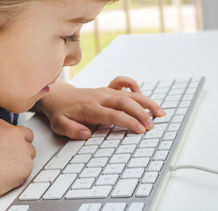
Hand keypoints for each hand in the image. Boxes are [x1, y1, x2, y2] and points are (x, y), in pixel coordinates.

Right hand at [0, 119, 35, 202]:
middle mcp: (14, 134)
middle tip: (10, 156)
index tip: (5, 146)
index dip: (10, 139)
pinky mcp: (27, 165)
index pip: (14, 128)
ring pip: (30, 152)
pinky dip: (21, 172)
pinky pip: (29, 167)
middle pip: (27, 136)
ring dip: (22, 158)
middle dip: (21, 145)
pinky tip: (8, 175)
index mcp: (1, 125)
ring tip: (7, 167)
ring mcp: (23, 149)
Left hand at [37, 76, 164, 139]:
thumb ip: (71, 130)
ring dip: (145, 102)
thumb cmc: (60, 113)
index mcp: (89, 108)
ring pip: (128, 93)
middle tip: (152, 125)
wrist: (58, 96)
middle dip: (141, 113)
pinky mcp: (106, 88)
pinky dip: (132, 85)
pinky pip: (121, 82)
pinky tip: (141, 94)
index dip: (128, 122)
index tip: (140, 130)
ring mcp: (104, 91)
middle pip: (124, 102)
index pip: (113, 114)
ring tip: (159, 112)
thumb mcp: (59, 125)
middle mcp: (99, 97)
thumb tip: (86, 134)